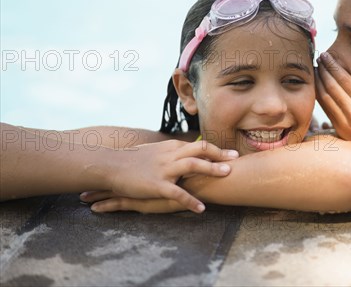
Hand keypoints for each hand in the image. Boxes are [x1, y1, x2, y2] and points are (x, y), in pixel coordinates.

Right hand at [86, 140, 237, 212]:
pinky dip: (191, 200)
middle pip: (201, 150)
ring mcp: (164, 169)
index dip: (216, 150)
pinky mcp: (156, 185)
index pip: (198, 146)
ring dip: (212, 170)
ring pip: (193, 165)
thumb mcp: (154, 152)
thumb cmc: (131, 160)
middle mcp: (170, 155)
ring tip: (227, 175)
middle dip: (220, 155)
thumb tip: (185, 153)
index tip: (230, 153)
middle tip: (236, 160)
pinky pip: (178, 193)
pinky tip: (201, 209)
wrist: (110, 165)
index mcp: (170, 147)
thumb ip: (170, 152)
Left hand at [315, 52, 350, 153]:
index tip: (326, 56)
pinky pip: (325, 108)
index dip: (333, 66)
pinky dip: (319, 95)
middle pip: (332, 86)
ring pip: (325, 97)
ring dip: (318, 81)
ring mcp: (343, 120)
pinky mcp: (338, 128)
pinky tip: (316, 87)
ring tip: (314, 69)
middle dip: (323, 70)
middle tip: (318, 58)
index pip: (344, 79)